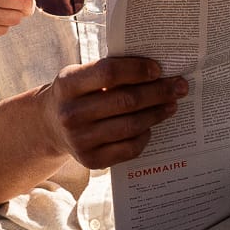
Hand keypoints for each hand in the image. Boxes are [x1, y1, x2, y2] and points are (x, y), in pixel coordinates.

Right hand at [36, 53, 187, 170]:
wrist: (50, 125)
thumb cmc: (76, 93)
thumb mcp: (81, 75)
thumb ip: (108, 71)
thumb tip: (156, 71)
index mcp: (67, 84)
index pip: (108, 72)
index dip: (137, 70)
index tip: (158, 69)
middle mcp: (71, 113)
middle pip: (125, 101)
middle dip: (157, 92)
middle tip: (179, 86)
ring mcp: (80, 140)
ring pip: (130, 125)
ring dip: (156, 113)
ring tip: (171, 105)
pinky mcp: (91, 160)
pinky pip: (129, 148)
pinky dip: (145, 136)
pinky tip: (151, 125)